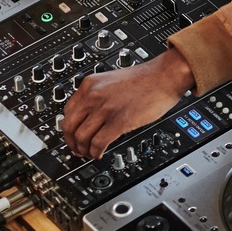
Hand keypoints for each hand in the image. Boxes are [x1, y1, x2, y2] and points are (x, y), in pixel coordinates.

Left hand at [61, 50, 194, 157]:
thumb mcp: (111, 81)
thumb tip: (91, 116)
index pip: (67, 112)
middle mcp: (93, 95)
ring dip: (83, 151)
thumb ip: (98, 95)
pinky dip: (95, 152)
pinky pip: (98, 143)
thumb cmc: (145, 79)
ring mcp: (105, 108)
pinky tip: (99, 154)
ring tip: (90, 154)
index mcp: (89, 84)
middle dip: (71, 143)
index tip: (73, 137)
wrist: (164, 76)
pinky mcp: (119, 121)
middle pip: (69, 126)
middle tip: (77, 150)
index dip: (68, 129)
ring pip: (81, 137)